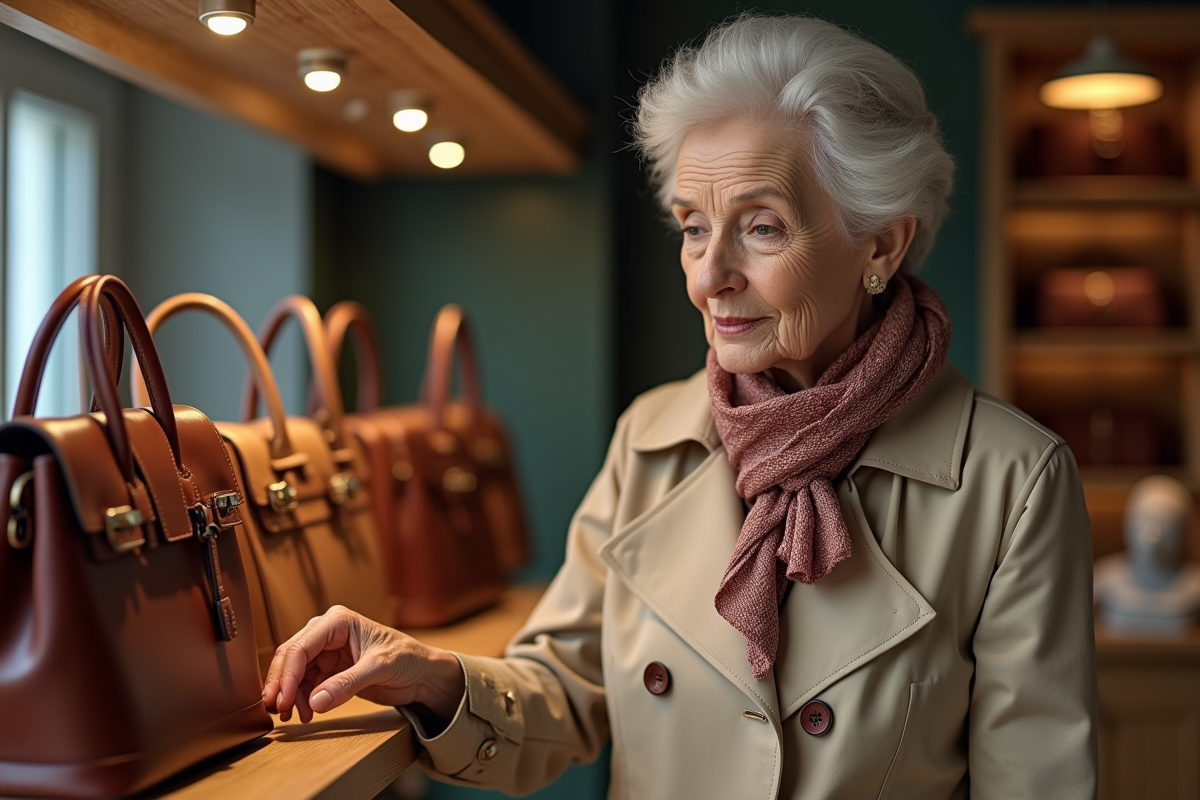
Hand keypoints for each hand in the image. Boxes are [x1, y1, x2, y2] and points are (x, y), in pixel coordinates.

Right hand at [262, 605, 465, 724]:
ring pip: (295, 672)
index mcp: (338, 621)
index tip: (283, 699)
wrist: (422, 674)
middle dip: (283, 684)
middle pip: (291, 657)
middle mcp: (327, 632)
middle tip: (280, 711)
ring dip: (291, 695)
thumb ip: (347, 684)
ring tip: (296, 717)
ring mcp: (326, 650)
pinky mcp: (329, 668)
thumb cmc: (408, 659)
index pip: (302, 646)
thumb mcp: (380, 668)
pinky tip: (307, 713)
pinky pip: (305, 683)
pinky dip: (301, 699)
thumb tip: (315, 701)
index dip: (288, 674)